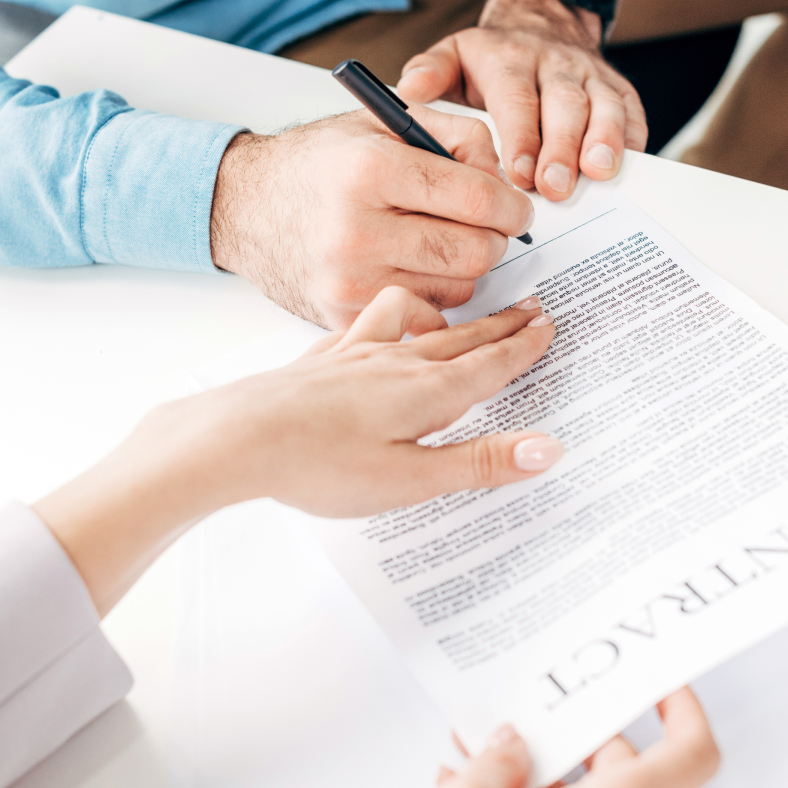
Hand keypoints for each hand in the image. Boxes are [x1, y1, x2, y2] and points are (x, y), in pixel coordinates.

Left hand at [35, 288, 561, 615]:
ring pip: (417, 324)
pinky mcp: (323, 358)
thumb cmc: (321, 465)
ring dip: (447, 318)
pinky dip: (388, 318)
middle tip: (530, 307)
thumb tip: (548, 448)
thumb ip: (480, 461)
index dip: (523, 347)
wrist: (239, 436)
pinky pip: (367, 324)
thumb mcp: (411, 479)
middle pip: (462, 339)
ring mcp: (357, 354)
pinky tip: (379, 328)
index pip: (490, 364)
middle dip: (500, 325)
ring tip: (458, 319)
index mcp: (426, 392)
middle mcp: (396, 362)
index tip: (548, 325)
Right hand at [210, 107, 534, 329]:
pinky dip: (435, 292)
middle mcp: (356, 230)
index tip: (516, 208)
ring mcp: (348, 280)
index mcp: (369, 170)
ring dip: (464, 266)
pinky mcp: (344, 315)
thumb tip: (507, 183)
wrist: (243, 206)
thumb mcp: (385, 123)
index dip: (512, 205)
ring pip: (458, 288)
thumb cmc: (321, 162)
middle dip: (495, 238)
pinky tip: (414, 266)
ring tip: (439, 239)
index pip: (477, 199)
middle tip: (485, 225)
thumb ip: (458, 137)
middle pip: (475, 252)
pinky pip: (426, 313)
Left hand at [397, 0, 646, 201]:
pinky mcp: (619, 89)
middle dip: (563, 148)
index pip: (517, 99)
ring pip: (606, 106)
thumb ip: (431, 72)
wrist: (541, 20)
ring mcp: (592, 76)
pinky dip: (634, 140)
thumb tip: (409, 89)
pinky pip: (634, 113)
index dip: (522, 137)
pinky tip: (630, 167)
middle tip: (555, 188)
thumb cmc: (491, 57)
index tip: (519, 174)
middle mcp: (556, 65)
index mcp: (510, 59)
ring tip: (600, 173)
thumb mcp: (453, 54)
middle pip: (565, 106)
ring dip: (605, 141)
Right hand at [441, 688, 718, 787]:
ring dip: (529, 762)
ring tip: (475, 746)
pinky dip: (519, 787)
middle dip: (565, 723)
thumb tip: (508, 744)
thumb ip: (489, 772)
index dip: (683, 704)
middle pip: (618, 758)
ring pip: (578, 785)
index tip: (654, 668)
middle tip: (524, 699)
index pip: (691, 751)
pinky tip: (464, 777)